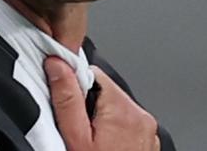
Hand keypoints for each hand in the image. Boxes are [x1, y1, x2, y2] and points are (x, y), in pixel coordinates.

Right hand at [44, 57, 159, 150]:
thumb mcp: (75, 138)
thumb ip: (66, 98)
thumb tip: (58, 64)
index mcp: (123, 109)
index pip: (92, 73)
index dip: (74, 86)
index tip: (67, 105)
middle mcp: (140, 116)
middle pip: (104, 91)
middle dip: (87, 105)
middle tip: (77, 131)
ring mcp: (147, 130)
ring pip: (113, 108)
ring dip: (99, 119)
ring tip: (90, 143)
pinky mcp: (148, 142)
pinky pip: (125, 124)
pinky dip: (112, 131)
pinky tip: (103, 148)